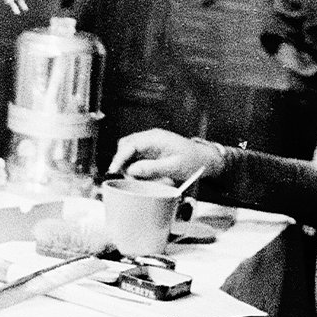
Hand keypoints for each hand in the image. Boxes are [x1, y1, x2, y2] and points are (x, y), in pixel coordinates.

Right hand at [108, 128, 222, 184]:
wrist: (203, 158)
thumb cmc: (192, 161)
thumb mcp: (173, 167)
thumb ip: (152, 168)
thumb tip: (132, 170)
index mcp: (156, 138)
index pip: (130, 144)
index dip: (119, 158)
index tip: (113, 170)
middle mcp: (150, 137)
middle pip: (125, 146)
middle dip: (122, 162)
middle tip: (127, 178)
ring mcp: (149, 143)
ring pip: (129, 151)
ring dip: (128, 165)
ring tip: (138, 178)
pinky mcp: (150, 150)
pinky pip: (136, 156)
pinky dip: (135, 166)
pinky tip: (143, 176)